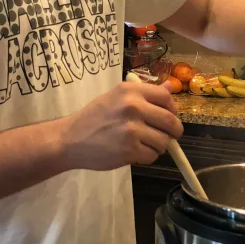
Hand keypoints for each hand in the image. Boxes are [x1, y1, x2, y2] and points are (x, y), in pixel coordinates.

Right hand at [60, 81, 183, 170]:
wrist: (70, 139)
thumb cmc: (94, 117)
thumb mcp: (117, 97)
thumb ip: (144, 93)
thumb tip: (170, 87)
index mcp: (130, 91)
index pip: (165, 97)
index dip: (172, 109)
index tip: (169, 117)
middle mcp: (133, 106)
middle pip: (170, 121)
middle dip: (174, 131)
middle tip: (169, 136)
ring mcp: (132, 129)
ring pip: (163, 141)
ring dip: (158, 146)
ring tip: (144, 144)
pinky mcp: (129, 150)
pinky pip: (152, 155)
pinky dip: (147, 156)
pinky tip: (135, 152)